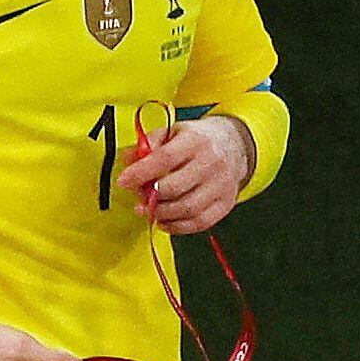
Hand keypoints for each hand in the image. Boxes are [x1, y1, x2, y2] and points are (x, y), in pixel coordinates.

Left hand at [115, 116, 253, 234]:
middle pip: (175, 187)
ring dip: (162, 214)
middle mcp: (212, 162)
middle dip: (151, 197)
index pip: (164, 159)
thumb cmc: (197, 140)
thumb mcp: (173, 133)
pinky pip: (200, 223)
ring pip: (187, 209)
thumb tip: (126, 159)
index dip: (140, 173)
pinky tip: (164, 221)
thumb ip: (148, 145)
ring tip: (149, 210)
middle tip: (138, 199)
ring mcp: (221, 185)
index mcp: (196, 140)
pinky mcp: (226, 203)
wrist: (235, 146)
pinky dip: (177, 227)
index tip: (124, 181)